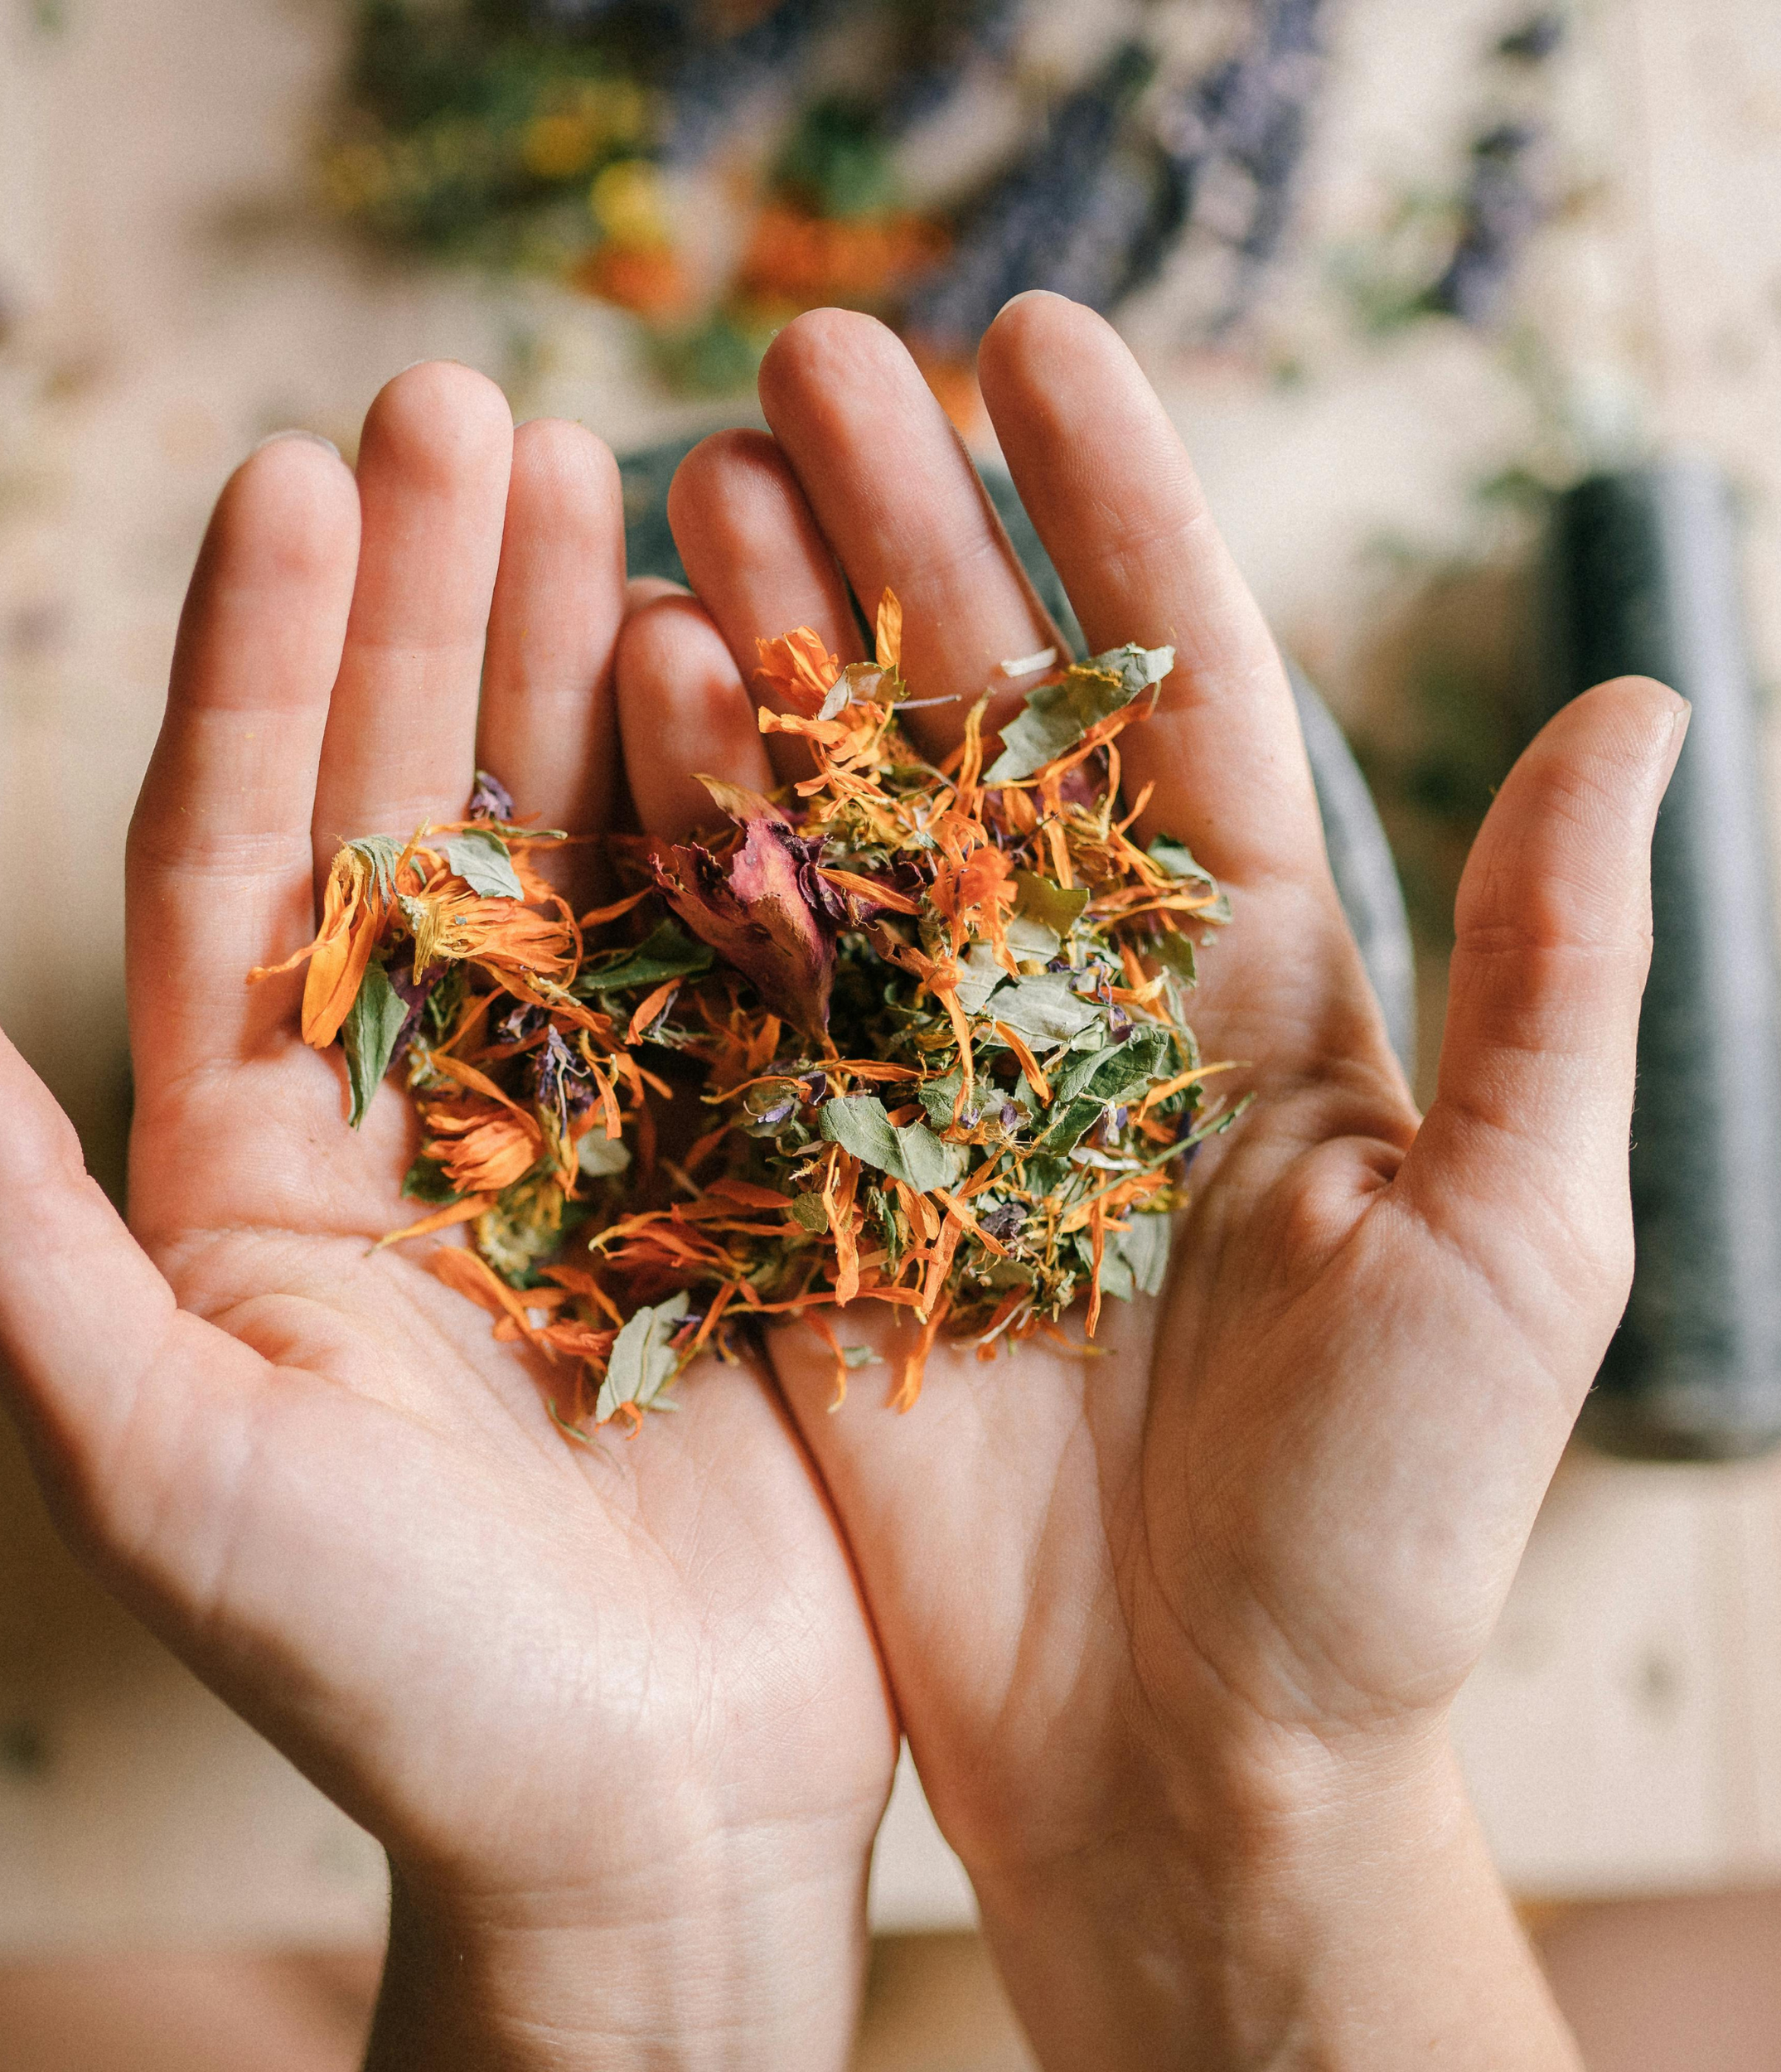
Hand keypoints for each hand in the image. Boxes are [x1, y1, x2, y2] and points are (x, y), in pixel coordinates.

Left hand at [0, 370, 895, 2071]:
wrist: (645, 1816)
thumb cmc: (389, 1677)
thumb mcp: (157, 1458)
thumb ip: (11, 1224)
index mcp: (257, 1153)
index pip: (240, 857)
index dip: (262, 664)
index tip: (296, 477)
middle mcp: (420, 1103)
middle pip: (414, 806)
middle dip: (431, 605)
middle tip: (468, 400)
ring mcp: (597, 1118)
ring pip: (580, 849)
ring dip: (585, 665)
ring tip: (611, 475)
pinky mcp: (745, 1163)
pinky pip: (740, 960)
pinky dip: (742, 820)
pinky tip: (750, 676)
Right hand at [618, 296, 1685, 2068]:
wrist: (1190, 1756)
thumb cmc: (1380, 1531)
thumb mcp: (1506, 1241)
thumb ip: (1547, 977)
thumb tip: (1631, 702)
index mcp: (1253, 986)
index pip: (1174, 692)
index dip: (1106, 512)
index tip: (1026, 342)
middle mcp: (1075, 1001)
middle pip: (972, 723)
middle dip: (899, 537)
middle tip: (798, 365)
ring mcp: (923, 1086)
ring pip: (834, 822)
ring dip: (771, 651)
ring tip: (695, 483)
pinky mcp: (804, 1185)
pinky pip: (733, 989)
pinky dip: (682, 842)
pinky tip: (622, 696)